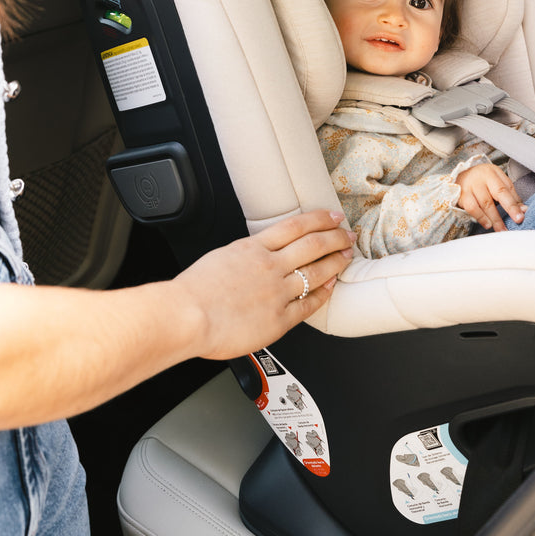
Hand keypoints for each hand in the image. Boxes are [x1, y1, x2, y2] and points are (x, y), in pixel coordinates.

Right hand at [173, 210, 355, 358]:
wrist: (186, 316)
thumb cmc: (192, 293)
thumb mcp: (219, 259)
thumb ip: (242, 257)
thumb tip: (251, 257)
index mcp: (252, 248)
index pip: (295, 226)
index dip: (318, 219)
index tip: (332, 216)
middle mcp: (269, 266)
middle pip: (313, 245)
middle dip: (335, 237)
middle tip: (348, 234)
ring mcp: (277, 292)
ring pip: (316, 271)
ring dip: (336, 262)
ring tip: (347, 257)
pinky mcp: (279, 318)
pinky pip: (309, 304)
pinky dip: (323, 294)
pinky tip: (331, 288)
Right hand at [456, 162, 526, 231]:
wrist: (460, 177)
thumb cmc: (482, 182)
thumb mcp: (497, 183)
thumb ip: (511, 196)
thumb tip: (523, 210)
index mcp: (493, 173)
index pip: (506, 189)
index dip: (514, 204)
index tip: (520, 216)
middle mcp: (481, 177)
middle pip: (497, 193)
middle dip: (508, 209)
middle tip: (516, 222)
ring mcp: (470, 185)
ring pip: (485, 203)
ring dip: (494, 218)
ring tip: (501, 229)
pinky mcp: (461, 195)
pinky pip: (472, 208)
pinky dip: (481, 218)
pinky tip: (487, 224)